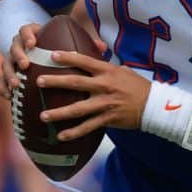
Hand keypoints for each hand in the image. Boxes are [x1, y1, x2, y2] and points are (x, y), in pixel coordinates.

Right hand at [0, 15, 106, 99]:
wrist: (39, 51)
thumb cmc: (58, 46)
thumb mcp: (68, 41)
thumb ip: (83, 42)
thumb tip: (103, 48)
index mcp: (33, 33)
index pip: (25, 29)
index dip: (28, 35)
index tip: (33, 43)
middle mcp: (19, 45)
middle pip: (13, 47)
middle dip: (18, 56)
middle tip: (25, 65)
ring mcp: (11, 60)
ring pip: (5, 64)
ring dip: (9, 75)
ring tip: (17, 86)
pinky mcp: (9, 74)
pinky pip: (0, 81)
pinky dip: (3, 88)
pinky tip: (9, 98)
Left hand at [37, 51, 151, 140]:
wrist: (153, 106)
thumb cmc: (137, 86)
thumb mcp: (124, 70)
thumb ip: (107, 65)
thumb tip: (95, 55)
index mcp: (108, 71)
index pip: (85, 61)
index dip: (68, 57)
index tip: (52, 55)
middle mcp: (105, 86)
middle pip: (76, 83)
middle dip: (56, 82)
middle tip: (39, 81)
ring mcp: (105, 103)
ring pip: (78, 108)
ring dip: (59, 112)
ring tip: (43, 115)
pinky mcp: (108, 119)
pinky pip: (87, 127)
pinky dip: (74, 133)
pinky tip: (61, 136)